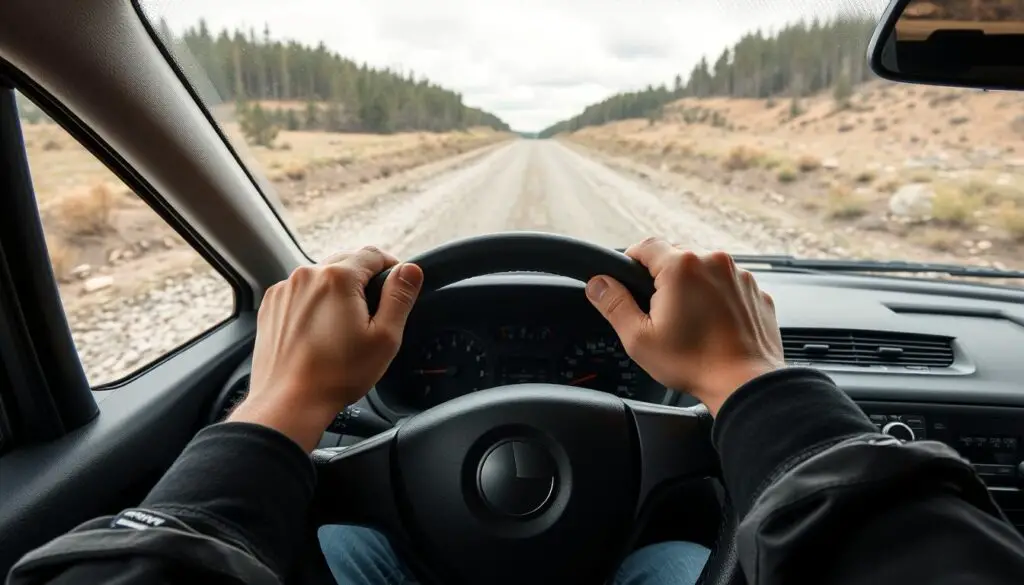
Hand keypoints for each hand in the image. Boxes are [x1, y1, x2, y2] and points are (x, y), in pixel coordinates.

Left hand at [230, 246, 423, 450]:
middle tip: (372, 313)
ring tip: (343, 327)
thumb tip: (410, 270)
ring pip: (322, 277)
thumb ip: (399, 297)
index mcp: (338, 278)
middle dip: (363, 280)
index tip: (396, 286)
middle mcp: (307, 275)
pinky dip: (313, 304)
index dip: (391, 267)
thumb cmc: (337, 375)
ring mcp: (285, 290)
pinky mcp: (271, 306)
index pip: (373, 254)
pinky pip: (301, 293)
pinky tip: (320, 332)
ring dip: (337, 291)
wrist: (289, 401)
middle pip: (346, 262)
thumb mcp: (384, 338)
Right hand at [585, 238, 783, 415]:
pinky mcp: (756, 292)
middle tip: (659, 312)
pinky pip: (728, 286)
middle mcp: (714, 261)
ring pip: (704, 270)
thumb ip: (613, 304)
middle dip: (663, 278)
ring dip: (693, 287)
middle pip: (676, 256)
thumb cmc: (694, 363)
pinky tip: (713, 326)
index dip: (630, 262)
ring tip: (690, 323)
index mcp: (681, 266)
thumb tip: (597, 284)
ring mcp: (740, 276)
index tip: (629, 281)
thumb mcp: (639, 338)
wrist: (745, 384)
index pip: (645, 246)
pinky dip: (718, 299)